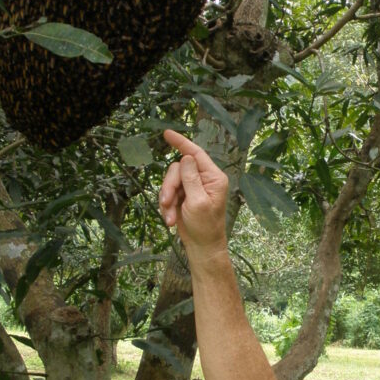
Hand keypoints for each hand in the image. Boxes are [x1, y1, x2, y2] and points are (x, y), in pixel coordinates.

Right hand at [159, 130, 228, 254]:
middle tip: (167, 203)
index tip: (167, 133)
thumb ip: (191, 178)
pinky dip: (166, 207)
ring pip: (170, 181)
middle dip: (169, 186)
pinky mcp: (183, 196)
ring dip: (167, 200)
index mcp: (213, 177)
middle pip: (177, 169)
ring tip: (170, 217)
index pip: (196, 154)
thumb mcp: (198, 202)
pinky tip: (170, 219)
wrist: (202, 247)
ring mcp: (192, 188)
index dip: (181, 142)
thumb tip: (186, 157)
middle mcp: (204, 179)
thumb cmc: (205, 227)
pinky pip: (168, 193)